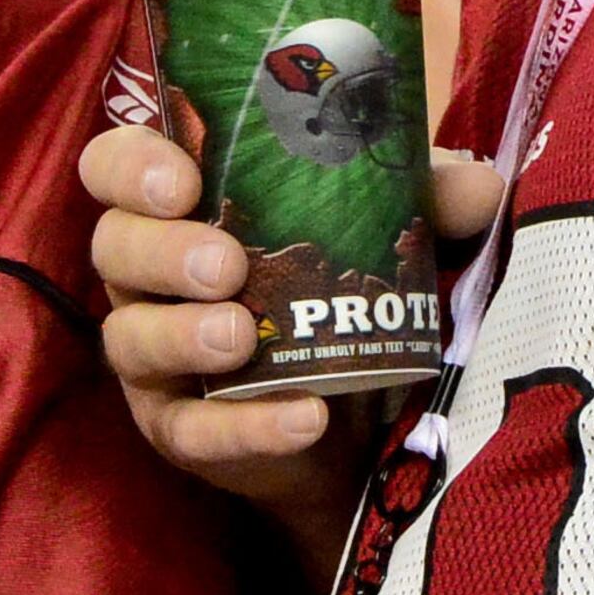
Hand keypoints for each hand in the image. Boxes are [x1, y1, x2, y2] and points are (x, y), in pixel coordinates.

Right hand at [83, 126, 507, 545]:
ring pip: (131, 337)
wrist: (364, 415)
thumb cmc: (351, 284)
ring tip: (239, 336)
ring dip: (181, 335)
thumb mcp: (393, 231)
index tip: (183, 179)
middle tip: (225, 264)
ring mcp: (155, 354)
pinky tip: (303, 417)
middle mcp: (150, 272)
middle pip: (114, 246)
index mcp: (185, 202)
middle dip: (162, 252)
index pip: (118, 164)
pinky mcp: (180, 429)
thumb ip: (429, 200)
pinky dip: (245, 425)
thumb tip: (479, 185)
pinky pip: (191, 430)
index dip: (132, 166)